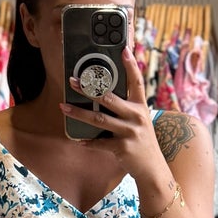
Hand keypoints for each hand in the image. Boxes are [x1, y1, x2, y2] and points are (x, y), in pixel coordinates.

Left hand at [60, 46, 168, 195]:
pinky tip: (77, 138)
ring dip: (79, 113)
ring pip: (99, 119)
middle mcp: (137, 116)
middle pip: (109, 98)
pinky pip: (100, 143)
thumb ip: (126, 107)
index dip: (130, 64)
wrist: (152, 168)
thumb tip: (102, 93)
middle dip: (89, 89)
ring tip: (64, 107)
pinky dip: (87, 141)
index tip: (124, 49)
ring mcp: (130, 132)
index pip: (136, 80)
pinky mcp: (123, 148)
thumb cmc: (141, 141)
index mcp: (141, 106)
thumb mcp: (139, 120)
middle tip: (73, 81)